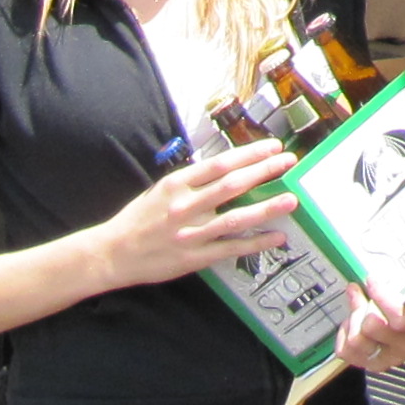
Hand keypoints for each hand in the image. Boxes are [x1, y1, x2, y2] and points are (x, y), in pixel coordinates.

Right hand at [78, 140, 298, 294]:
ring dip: (266, 208)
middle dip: (264, 171)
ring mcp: (191, 234)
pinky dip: (255, 244)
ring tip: (291, 199)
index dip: (249, 154)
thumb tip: (227, 168)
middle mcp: (185, 207)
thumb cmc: (139, 218)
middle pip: (232, 185)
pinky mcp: (194, 258)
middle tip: (289, 162)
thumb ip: (192, 181)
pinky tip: (276, 237)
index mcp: (177, 184)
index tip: (273, 146)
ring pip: (235, 219)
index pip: (220, 164)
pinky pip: (230, 249)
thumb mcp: (161, 190)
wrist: (113, 253)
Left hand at [335, 247, 404, 377]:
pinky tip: (351, 319)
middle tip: (362, 286)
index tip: (373, 277)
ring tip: (356, 299)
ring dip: (351, 319)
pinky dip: (344, 337)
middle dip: (363, 305)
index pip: (399, 320)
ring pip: (358, 343)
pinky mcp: (372, 360)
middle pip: (373, 328)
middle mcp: (404, 344)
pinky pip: (349, 354)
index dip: (383, 300)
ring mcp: (387, 355)